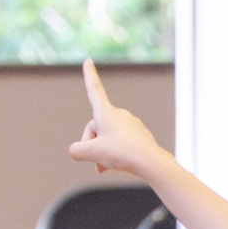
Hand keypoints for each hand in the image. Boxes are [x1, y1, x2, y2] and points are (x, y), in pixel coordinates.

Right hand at [68, 60, 167, 176]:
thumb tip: (76, 151)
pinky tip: (116, 166)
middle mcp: (119, 115)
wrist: (151, 163)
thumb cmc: (122, 154)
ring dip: (102, 152)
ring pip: (107, 137)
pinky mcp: (138, 136)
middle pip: (95, 127)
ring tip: (102, 167)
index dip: (89, 76)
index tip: (88, 61)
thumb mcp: (91, 153)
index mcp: (106, 113)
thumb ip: (76, 151)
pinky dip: (114, 154)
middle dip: (91, 143)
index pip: (94, 90)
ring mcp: (130, 125)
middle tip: (95, 159)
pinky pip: (120, 143)